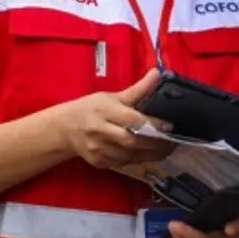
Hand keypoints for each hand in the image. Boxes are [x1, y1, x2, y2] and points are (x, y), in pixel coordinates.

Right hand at [57, 69, 174, 168]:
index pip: (131, 119)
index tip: (169, 126)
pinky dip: (138, 159)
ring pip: (130, 156)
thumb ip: (137, 90)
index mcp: (103, 110)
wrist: (65, 128)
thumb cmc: (91, 108)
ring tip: (165, 148)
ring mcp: (98, 149)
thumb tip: (158, 74)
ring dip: (150, 154)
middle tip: (172, 141)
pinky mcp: (99, 163)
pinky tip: (147, 153)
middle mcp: (99, 131)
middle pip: (131, 141)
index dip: (152, 124)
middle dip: (155, 143)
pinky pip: (124, 163)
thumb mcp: (112, 96)